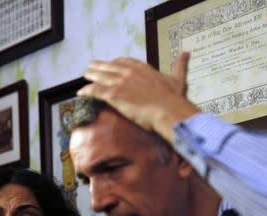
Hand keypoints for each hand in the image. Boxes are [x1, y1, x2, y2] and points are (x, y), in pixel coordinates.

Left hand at [77, 52, 199, 141]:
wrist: (168, 110)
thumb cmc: (174, 99)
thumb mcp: (178, 79)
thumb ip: (179, 65)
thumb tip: (185, 53)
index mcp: (143, 68)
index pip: (125, 61)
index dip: (116, 63)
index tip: (111, 64)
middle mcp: (130, 72)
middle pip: (110, 66)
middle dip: (99, 66)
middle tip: (91, 67)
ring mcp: (121, 82)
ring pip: (101, 76)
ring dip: (91, 75)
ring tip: (85, 76)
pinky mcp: (114, 94)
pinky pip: (96, 90)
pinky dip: (87, 90)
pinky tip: (81, 92)